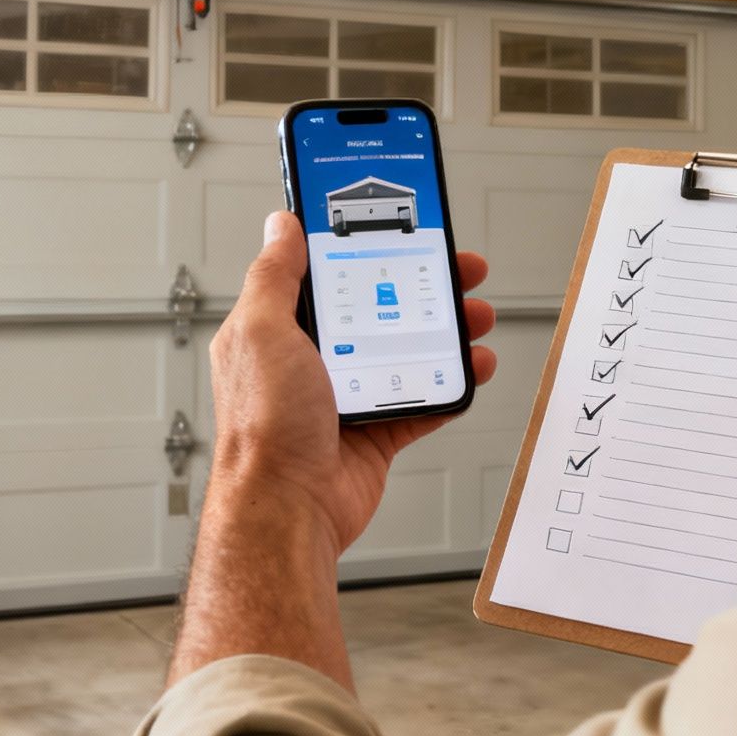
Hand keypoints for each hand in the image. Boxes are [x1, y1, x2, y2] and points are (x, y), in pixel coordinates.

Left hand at [208, 211, 497, 551]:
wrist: (287, 510)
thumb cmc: (263, 429)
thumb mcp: (261, 332)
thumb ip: (274, 276)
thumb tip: (282, 226)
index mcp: (278, 331)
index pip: (327, 273)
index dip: (364, 247)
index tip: (398, 228)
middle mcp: (311, 361)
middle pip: (378, 307)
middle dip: (422, 285)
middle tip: (457, 269)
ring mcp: (345, 397)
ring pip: (407, 350)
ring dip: (446, 331)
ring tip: (475, 315)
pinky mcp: (373, 433)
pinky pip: (423, 400)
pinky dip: (451, 383)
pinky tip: (472, 366)